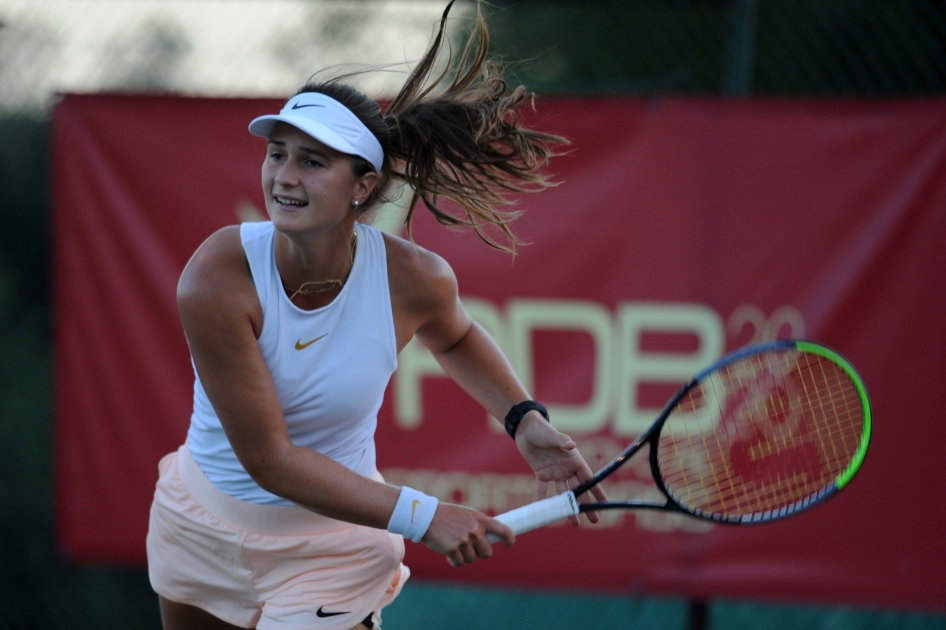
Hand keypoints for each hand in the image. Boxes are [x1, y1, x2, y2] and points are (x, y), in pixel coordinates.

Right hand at [421, 503, 514, 567]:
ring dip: (464, 556)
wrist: (425, 517)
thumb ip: (477, 524)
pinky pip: (459, 563)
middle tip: (469, 548)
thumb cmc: (446, 516)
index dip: (509, 539)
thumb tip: (487, 539)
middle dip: (479, 553)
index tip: (508, 543)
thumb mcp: (465, 514)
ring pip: (472, 559)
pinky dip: (454, 561)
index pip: (503, 530)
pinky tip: (448, 554)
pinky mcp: (453, 550)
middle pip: (487, 553)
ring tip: (454, 546)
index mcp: (480, 519)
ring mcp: (464, 540)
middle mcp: (475, 530)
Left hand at [515, 411, 607, 525]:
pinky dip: (543, 499)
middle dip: (585, 505)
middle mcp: (567, 468)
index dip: (597, 491)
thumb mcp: (552, 436)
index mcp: (574, 460)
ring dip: (566, 507)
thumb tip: (572, 445)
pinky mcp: (541, 473)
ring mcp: (554, 472)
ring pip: (563, 493)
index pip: (589, 479)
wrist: (526, 428)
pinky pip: (543, 489)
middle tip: (593, 520)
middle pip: (578, 490)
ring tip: (574, 523)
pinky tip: (544, 512)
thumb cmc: (543, 429)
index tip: (605, 504)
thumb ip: (562, 441)